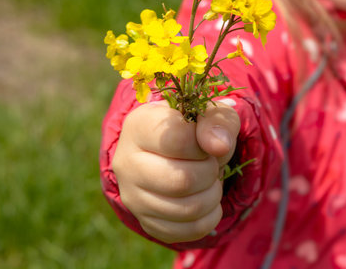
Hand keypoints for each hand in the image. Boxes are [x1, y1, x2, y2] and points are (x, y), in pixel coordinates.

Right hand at [112, 100, 239, 243]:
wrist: (173, 149)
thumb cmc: (193, 127)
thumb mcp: (210, 113)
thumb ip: (217, 122)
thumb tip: (219, 146)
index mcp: (139, 126)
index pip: (178, 141)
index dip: (204, 144)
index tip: (204, 142)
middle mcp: (126, 162)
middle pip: (182, 180)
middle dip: (210, 173)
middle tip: (211, 164)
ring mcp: (132, 196)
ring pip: (186, 209)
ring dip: (212, 196)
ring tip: (210, 181)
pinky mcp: (145, 221)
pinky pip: (185, 231)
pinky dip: (208, 217)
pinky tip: (207, 200)